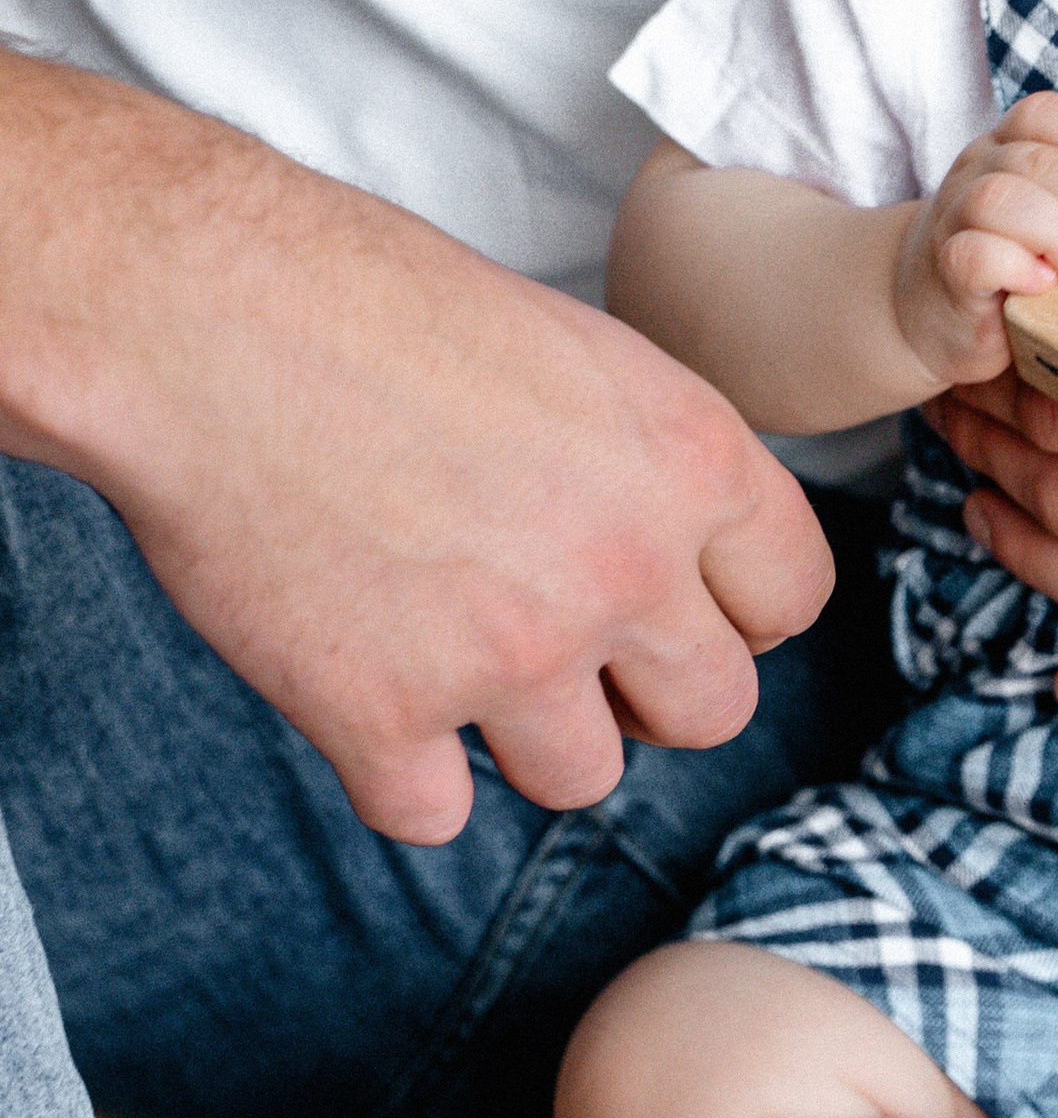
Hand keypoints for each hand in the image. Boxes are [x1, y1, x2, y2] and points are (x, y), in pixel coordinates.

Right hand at [2, 66, 834, 844]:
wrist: (205, 317)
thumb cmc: (376, 303)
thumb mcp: (575, 353)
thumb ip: (648, 466)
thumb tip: (680, 559)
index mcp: (690, 459)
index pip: (793, 598)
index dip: (730, 606)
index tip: (671, 597)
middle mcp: (625, 569)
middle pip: (712, 711)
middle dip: (644, 689)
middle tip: (560, 634)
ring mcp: (508, 655)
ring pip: (580, 778)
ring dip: (521, 733)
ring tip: (448, 645)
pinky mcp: (381, 717)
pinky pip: (433, 814)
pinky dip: (396, 769)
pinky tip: (359, 684)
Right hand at [893, 96, 1057, 390]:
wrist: (927, 311)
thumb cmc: (1011, 260)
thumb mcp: (1052, 215)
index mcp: (1007, 148)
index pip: (1042, 112)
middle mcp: (977, 172)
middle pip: (1036, 160)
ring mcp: (955, 219)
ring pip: (999, 198)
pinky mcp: (946, 271)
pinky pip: (974, 254)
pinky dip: (1017, 267)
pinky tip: (1042, 286)